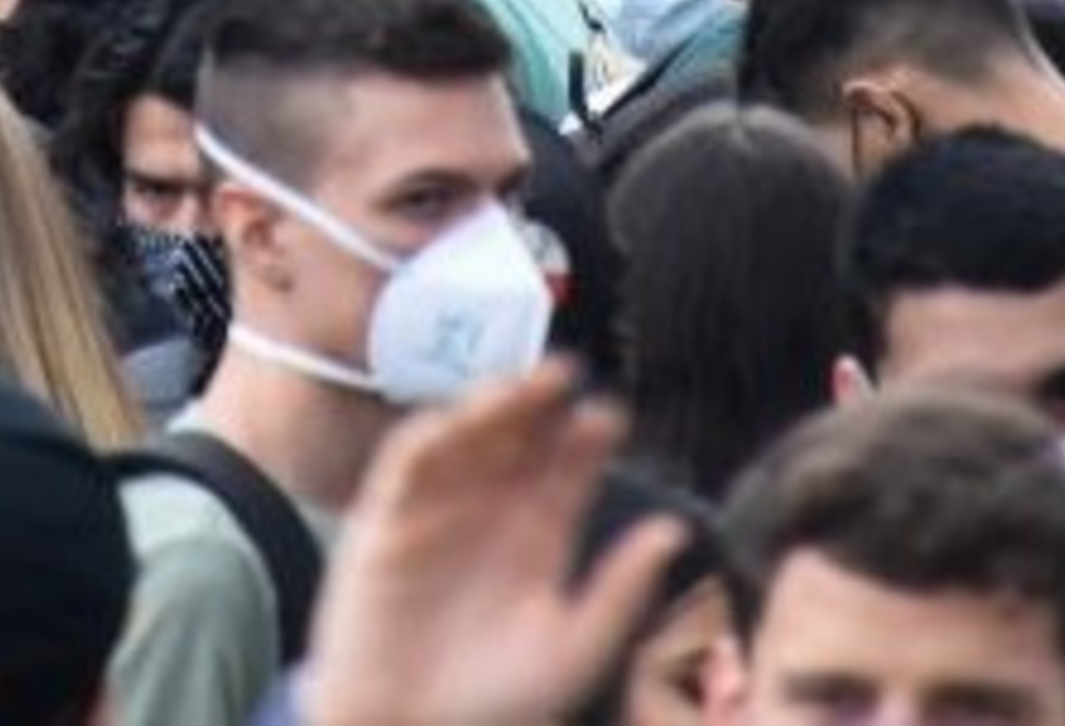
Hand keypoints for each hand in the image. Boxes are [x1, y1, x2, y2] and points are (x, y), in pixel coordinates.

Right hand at [297, 367, 689, 725]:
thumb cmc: (494, 703)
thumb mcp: (570, 648)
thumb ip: (620, 590)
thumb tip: (676, 531)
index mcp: (538, 537)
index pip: (567, 471)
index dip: (586, 439)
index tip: (608, 417)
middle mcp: (492, 511)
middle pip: (519, 438)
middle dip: (539, 402)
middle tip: (564, 371)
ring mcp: (440, 507)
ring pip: (467, 436)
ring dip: (489, 407)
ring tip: (517, 387)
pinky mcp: (388, 516)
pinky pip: (408, 461)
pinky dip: (429, 434)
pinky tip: (454, 420)